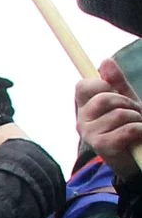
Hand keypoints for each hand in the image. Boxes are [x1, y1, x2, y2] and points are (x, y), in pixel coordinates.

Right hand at [78, 59, 141, 177]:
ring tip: (136, 126)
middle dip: (126, 102)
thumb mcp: (125, 100)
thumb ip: (116, 82)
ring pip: (119, 114)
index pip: (83, 86)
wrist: (134, 155)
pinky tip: (137, 135)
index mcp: (84, 107)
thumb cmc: (128, 126)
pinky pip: (126, 129)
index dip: (100, 85)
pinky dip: (139, 130)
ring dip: (136, 118)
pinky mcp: (102, 146)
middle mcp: (82, 121)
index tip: (112, 91)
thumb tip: (105, 61)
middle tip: (132, 112)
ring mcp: (90, 134)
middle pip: (104, 98)